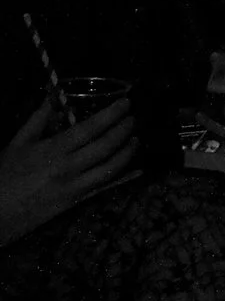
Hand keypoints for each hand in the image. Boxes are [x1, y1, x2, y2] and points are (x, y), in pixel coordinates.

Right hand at [0, 94, 137, 245]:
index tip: (125, 103)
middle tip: (133, 118)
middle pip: (105, 147)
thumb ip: (37, 119)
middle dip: (123, 130)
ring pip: (110, 169)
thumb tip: (54, 97)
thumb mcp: (17, 144)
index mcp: (53, 150)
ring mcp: (74, 188)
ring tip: (135, 139)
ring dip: (127, 153)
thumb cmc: (3, 175)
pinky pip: (103, 189)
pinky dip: (122, 178)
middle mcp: (68, 168)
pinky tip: (135, 171)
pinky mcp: (74, 203)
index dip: (111, 115)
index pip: (90, 128)